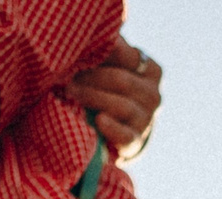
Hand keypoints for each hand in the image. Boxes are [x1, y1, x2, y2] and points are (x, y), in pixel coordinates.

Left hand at [68, 39, 160, 158]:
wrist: (122, 130)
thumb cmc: (112, 89)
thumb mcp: (114, 66)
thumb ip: (110, 51)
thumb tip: (100, 34)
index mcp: (151, 70)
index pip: (128, 57)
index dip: (103, 53)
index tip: (80, 53)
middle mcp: (154, 94)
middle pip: (121, 81)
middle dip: (91, 78)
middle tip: (67, 76)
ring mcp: (147, 119)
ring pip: (121, 105)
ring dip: (93, 98)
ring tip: (71, 92)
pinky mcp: (136, 141)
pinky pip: (125, 135)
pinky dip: (111, 127)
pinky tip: (99, 120)